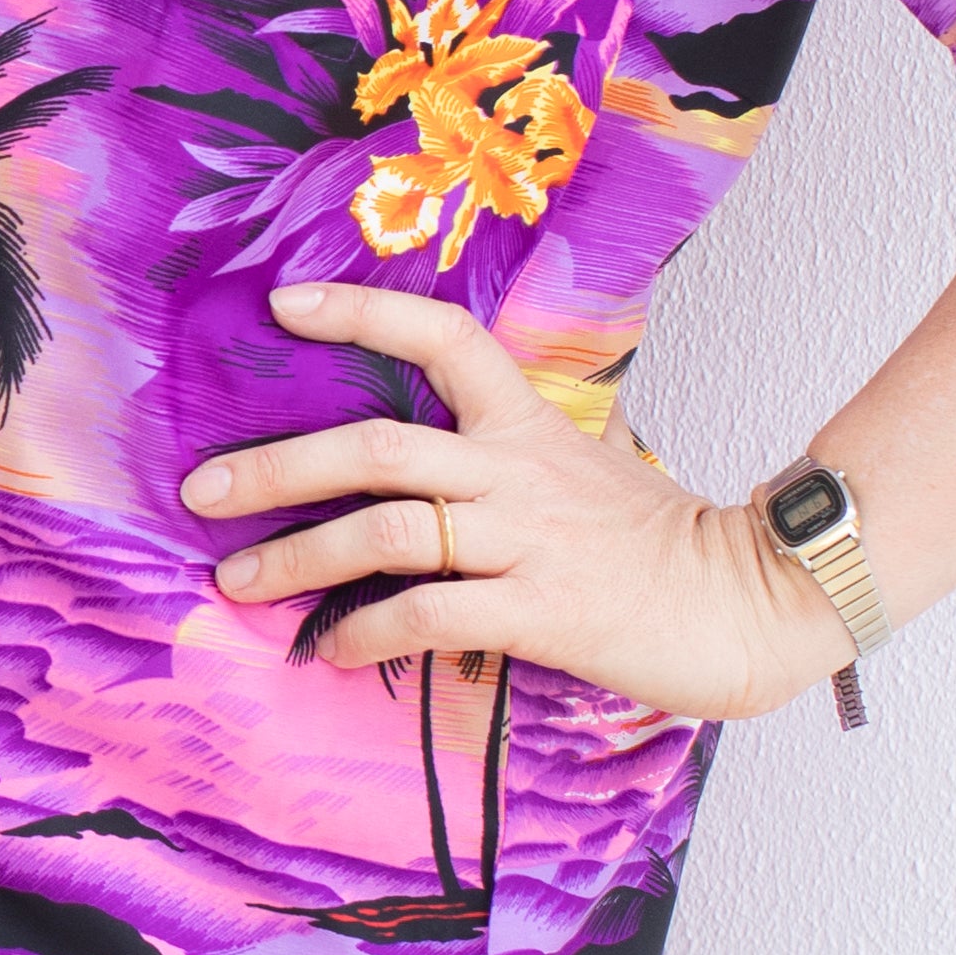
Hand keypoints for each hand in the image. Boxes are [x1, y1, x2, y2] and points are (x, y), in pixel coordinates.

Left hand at [182, 283, 854, 727]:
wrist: (752, 600)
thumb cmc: (658, 542)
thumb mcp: (582, 470)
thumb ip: (506, 460)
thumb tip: (419, 475)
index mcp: (528, 424)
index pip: (441, 337)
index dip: (361, 313)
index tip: (283, 305)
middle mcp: (518, 470)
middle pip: (377, 447)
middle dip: (276, 467)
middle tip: (203, 491)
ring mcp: (528, 538)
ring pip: (388, 531)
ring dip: (300, 557)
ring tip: (240, 582)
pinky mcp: (541, 609)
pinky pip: (430, 614)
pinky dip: (365, 632)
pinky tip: (327, 648)